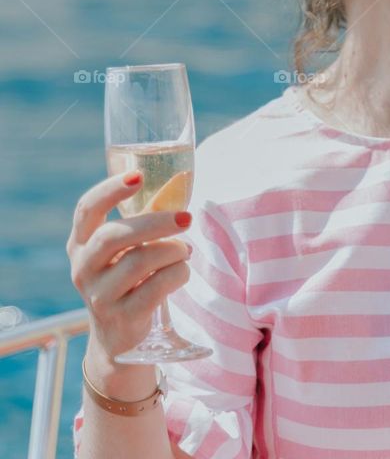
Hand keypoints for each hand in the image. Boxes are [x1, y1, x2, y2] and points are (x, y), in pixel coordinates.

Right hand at [66, 171, 192, 364]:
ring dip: (172, 250)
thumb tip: (179, 179)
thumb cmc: (129, 276)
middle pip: (113, 236)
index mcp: (81, 243)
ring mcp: (99, 297)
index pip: (87, 209)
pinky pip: (155, 288)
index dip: (110, 190)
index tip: (137, 176)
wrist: (119, 336)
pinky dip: (177, 273)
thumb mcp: (129, 246)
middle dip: (155, 222)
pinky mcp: (121, 319)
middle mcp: (83, 269)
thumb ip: (148, 215)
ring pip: (139, 261)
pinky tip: (182, 271)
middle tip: (186, 217)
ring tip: (185, 250)